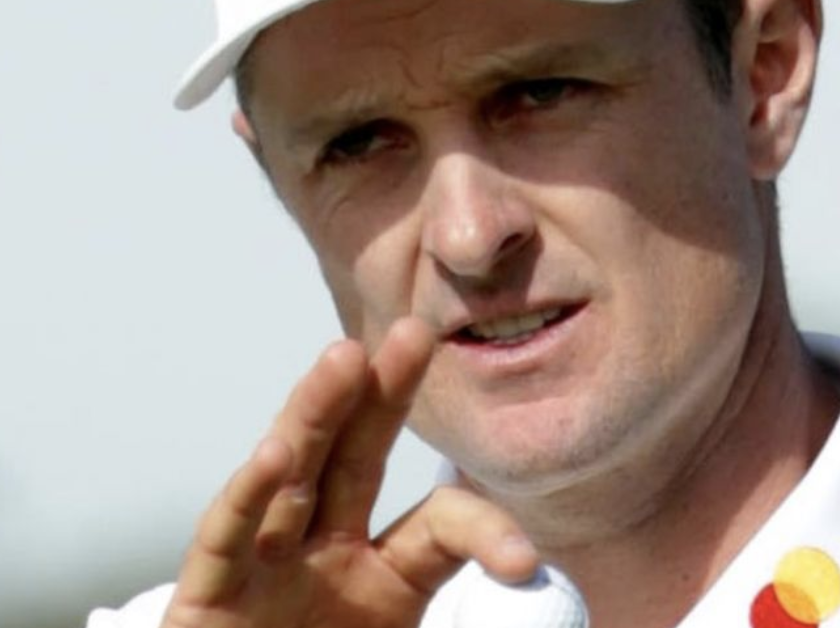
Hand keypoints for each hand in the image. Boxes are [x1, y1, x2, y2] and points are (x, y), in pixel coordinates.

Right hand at [160, 317, 538, 627]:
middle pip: (358, 458)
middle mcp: (326, 553)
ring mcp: (267, 567)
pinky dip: (249, 496)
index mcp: (388, 574)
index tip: (522, 564)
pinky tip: (274, 453)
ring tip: (346, 358)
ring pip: (296, 474)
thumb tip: (537, 588)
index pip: (439, 524)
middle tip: (416, 333)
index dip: (481, 530)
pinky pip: (227, 537)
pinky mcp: (210, 595)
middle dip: (384, 395)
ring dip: (318, 413)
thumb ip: (461, 614)